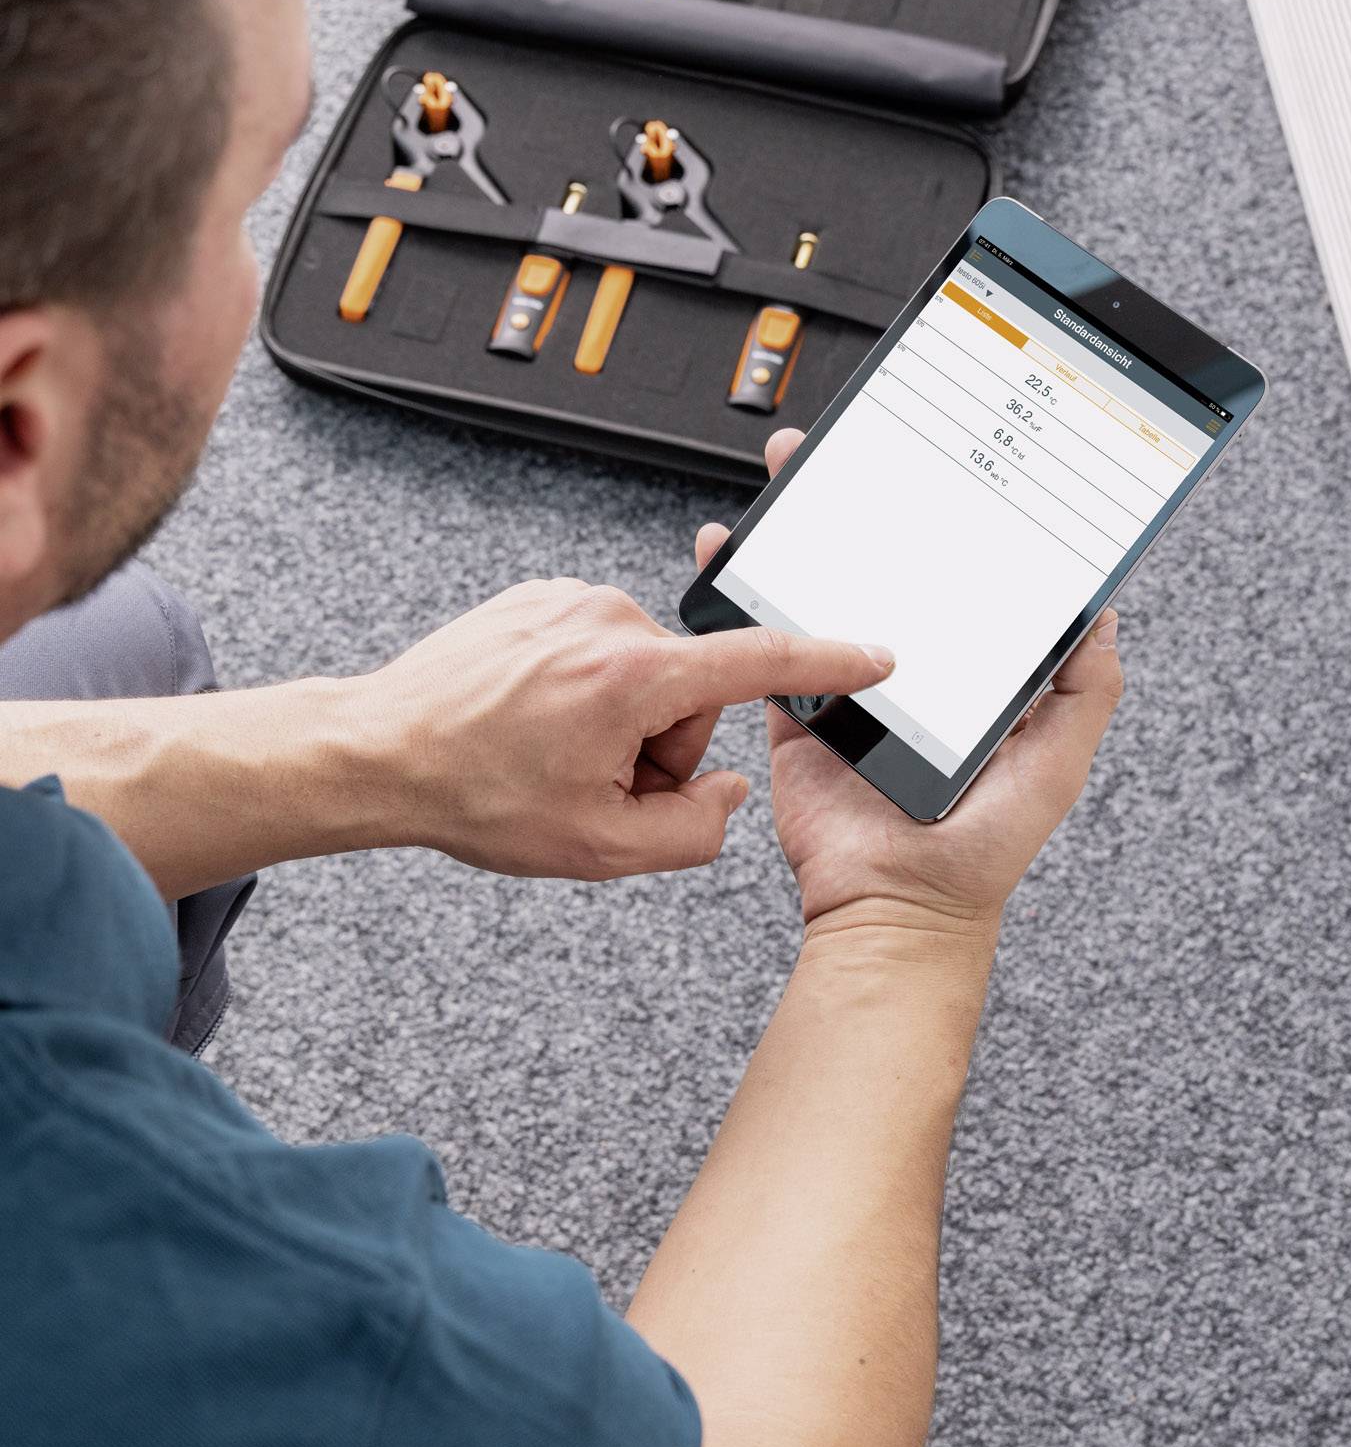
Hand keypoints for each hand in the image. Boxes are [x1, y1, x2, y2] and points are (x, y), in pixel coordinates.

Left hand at [355, 577, 895, 881]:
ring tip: (553, 757)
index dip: (829, 662)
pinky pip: (601, 649)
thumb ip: (692, 832)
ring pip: (646, 673)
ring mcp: (571, 600)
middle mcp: (608, 620)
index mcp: (633, 675)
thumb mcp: (598, 849)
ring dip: (622, 722)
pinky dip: (586, 693)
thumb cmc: (474, 796)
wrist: (378, 750)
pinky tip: (533, 726)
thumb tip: (724, 793)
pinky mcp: (541, 596)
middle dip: (663, 746)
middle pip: (692, 691)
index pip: (759, 661)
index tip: (876, 656)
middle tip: (597, 786)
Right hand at [694, 432, 1122, 934]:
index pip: (958, 576)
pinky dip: (745, 598)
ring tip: (785, 476)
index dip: (947, 518)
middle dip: (860, 502)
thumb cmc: (983, 849)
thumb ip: (1086, 691)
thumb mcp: (1057, 761)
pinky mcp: (794, 712)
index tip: (936, 465)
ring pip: (819, 591)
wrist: (897, 906)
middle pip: (882, 566)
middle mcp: (906, 668)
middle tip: (844, 447)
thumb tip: (1104, 614)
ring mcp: (847, 685)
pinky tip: (732, 550)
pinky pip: (765, 646)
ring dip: (798, 532)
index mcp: (967, 671)